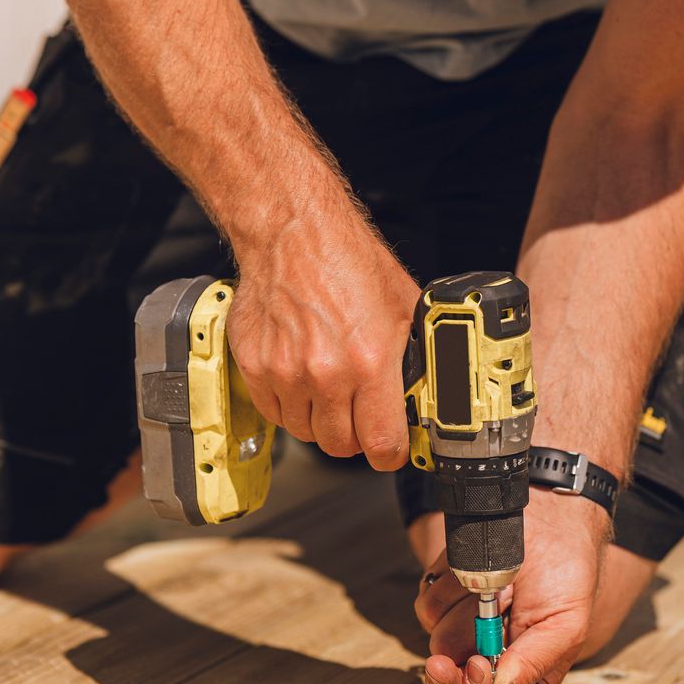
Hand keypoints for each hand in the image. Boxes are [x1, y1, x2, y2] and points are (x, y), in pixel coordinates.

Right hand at [227, 205, 415, 468]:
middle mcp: (326, 374)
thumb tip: (428, 388)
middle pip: (341, 445)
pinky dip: (289, 404)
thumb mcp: (404, 305)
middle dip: (355, 434)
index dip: (390, 451)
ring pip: (306, 432)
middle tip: (359, 410)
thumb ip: (415, 354)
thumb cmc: (347, 258)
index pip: (381, 445)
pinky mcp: (255, 367)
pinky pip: (274, 412)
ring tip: (329, 385)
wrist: (293, 231)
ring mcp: (285, 374)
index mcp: (370, 361)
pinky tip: (301, 375)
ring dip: (321, 419)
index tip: (390, 446)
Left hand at [415, 489, 609, 683]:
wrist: (548, 516)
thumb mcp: (564, 625)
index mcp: (522, 674)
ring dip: (462, 617)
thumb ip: (534, 665)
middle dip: (450, 678)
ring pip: (438, 645)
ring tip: (496, 589)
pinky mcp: (443, 598)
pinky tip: (474, 574)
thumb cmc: (565, 574)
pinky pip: (427, 607)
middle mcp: (489, 658)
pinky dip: (448, 589)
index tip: (476, 670)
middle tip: (451, 660)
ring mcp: (463, 628)